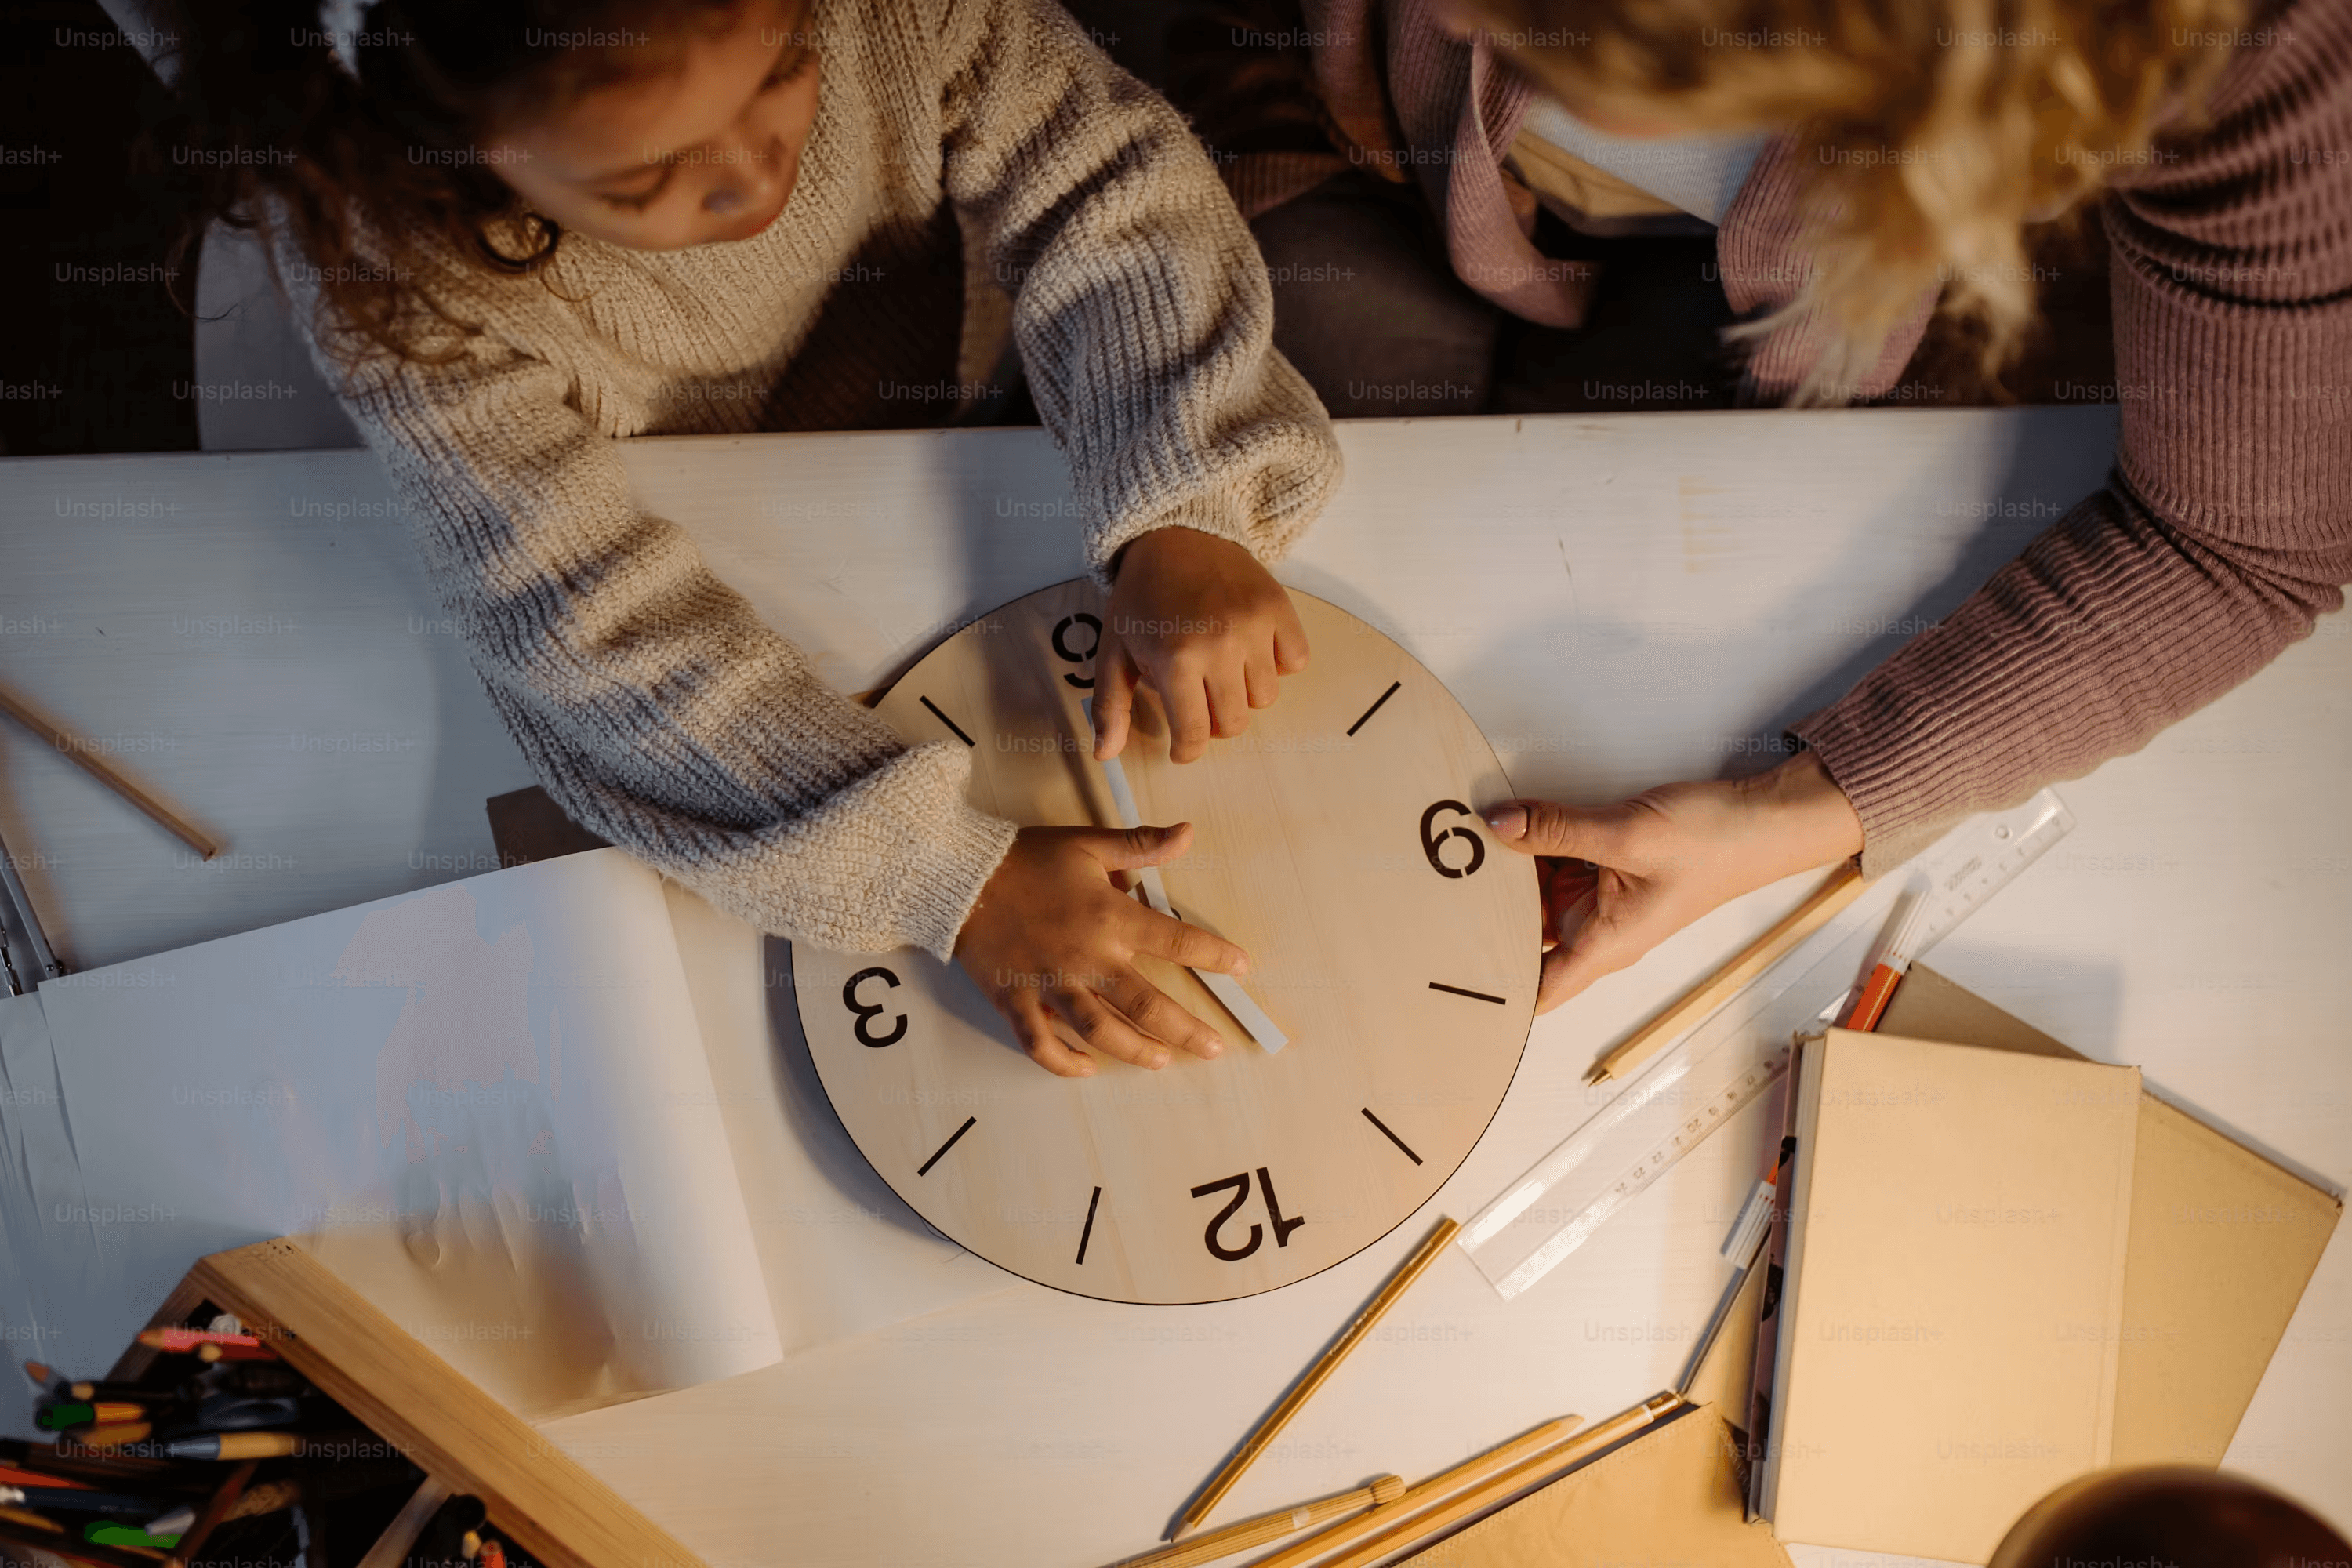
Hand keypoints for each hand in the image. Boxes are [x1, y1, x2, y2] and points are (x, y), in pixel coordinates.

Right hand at [954, 822, 1251, 1076]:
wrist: (960, 875)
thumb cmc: (1026, 858)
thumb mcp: (1087, 844)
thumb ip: (1141, 845)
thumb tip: (1188, 834)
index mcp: (1110, 918)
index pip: (1176, 941)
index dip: (1214, 956)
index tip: (1242, 968)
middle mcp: (1086, 958)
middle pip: (1146, 1005)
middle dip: (1186, 1030)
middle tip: (1214, 1048)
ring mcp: (1050, 983)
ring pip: (1101, 1031)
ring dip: (1135, 1051)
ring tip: (1162, 1061)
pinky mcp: (1016, 999)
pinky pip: (1041, 1043)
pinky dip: (1064, 1062)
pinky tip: (1086, 1069)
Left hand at [1091, 527, 1309, 762]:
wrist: (1176, 536)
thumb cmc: (1142, 597)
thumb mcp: (1115, 650)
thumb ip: (1111, 706)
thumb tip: (1105, 756)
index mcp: (1174, 659)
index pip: (1195, 734)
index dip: (1187, 750)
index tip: (1182, 747)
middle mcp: (1219, 645)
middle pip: (1234, 723)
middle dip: (1214, 722)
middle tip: (1198, 699)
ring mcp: (1254, 626)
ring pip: (1266, 698)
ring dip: (1244, 693)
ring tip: (1222, 668)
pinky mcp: (1279, 609)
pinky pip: (1295, 662)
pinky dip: (1277, 664)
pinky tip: (1251, 649)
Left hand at [1484, 751, 1864, 1013]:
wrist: (1758, 817)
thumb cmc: (1715, 844)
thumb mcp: (1626, 834)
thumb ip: (1557, 830)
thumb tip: (1498, 825)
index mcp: (1604, 944)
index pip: (1536, 990)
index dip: (1495, 992)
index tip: (1450, 973)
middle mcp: (1595, 928)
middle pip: (1521, 935)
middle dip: (1484, 915)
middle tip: (1440, 886)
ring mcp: (1596, 897)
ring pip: (1533, 894)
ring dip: (1505, 874)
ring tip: (1462, 849)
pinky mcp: (1599, 866)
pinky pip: (1552, 862)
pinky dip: (1529, 846)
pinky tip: (1504, 824)